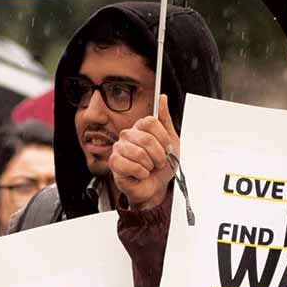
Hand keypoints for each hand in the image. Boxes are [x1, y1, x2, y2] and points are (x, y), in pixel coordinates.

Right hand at [109, 95, 178, 209]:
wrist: (156, 187)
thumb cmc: (161, 167)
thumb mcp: (171, 142)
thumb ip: (165, 120)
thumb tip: (161, 98)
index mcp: (140, 128)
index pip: (150, 121)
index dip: (163, 137)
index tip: (167, 148)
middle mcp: (128, 135)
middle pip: (146, 138)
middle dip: (159, 155)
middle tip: (159, 162)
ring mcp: (119, 148)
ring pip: (139, 153)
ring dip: (150, 165)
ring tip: (149, 168)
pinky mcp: (114, 163)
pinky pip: (131, 165)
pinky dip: (141, 173)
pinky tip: (141, 174)